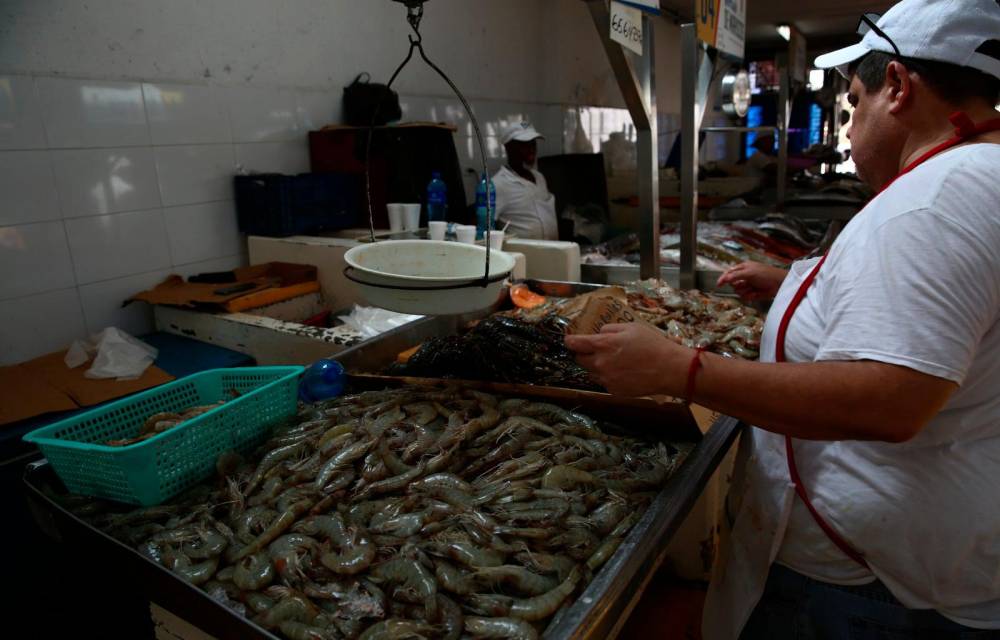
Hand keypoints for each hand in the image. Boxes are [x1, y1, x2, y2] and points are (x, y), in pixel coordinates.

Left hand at [564, 323, 692, 396]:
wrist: (668, 369)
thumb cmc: (651, 344)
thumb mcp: (630, 328)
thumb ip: (610, 329)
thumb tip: (599, 333)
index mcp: (602, 345)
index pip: (575, 344)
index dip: (570, 341)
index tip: (569, 340)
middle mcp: (600, 363)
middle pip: (579, 360)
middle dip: (584, 354)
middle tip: (597, 350)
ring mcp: (606, 379)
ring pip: (590, 372)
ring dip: (596, 366)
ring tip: (614, 362)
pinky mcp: (613, 390)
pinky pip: (604, 382)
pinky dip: (608, 377)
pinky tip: (623, 372)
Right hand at [717, 261, 787, 300]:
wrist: (779, 284)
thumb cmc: (766, 274)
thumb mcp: (749, 272)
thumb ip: (735, 275)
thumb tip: (724, 279)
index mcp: (743, 268)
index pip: (729, 273)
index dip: (723, 278)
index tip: (719, 285)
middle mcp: (744, 276)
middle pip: (732, 284)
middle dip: (738, 285)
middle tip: (745, 284)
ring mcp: (748, 285)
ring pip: (738, 291)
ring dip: (745, 291)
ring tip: (752, 288)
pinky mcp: (752, 293)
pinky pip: (745, 297)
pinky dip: (750, 295)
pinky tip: (756, 293)